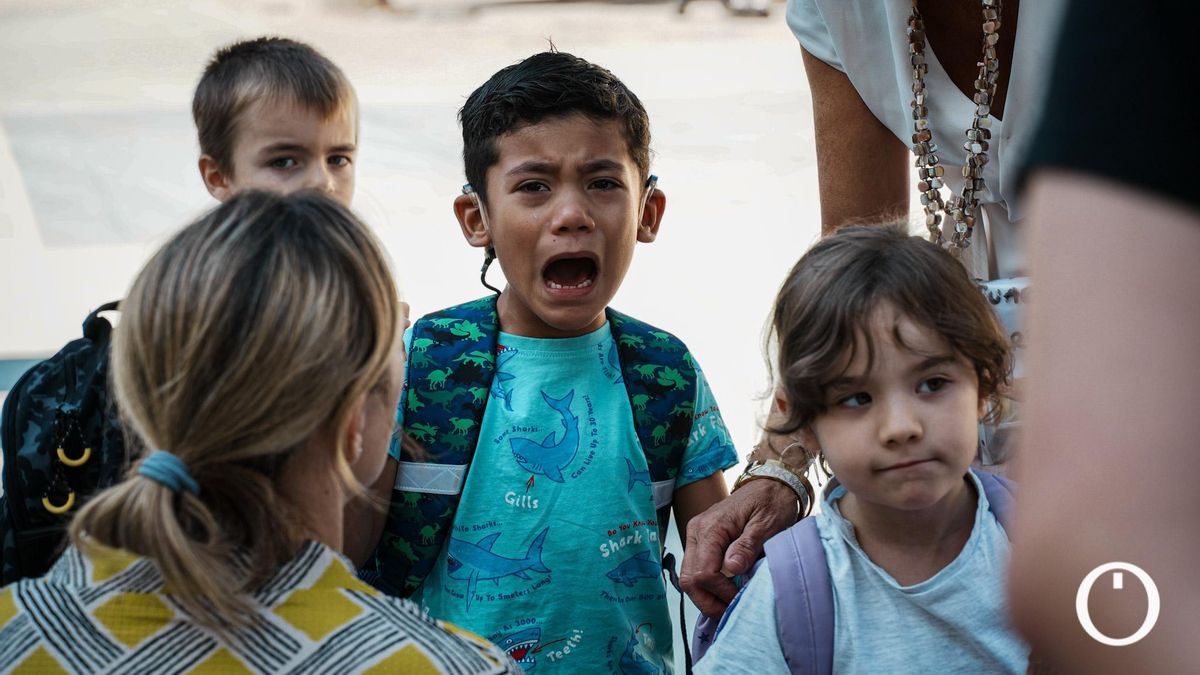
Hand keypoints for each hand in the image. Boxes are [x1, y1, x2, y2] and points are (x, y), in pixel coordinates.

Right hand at [679, 479, 798, 616]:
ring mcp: (696, 536)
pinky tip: (726, 591)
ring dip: (707, 595)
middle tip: (730, 611)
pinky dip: (708, 585)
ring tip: (729, 603)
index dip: (721, 592)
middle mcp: (696, 531)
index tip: (741, 597)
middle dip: (708, 601)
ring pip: (689, 578)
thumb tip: (731, 569)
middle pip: (689, 579)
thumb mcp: (767, 524)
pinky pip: (696, 569)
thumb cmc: (771, 502)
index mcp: (710, 528)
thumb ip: (748, 546)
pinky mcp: (701, 540)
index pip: (704, 572)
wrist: (770, 484)